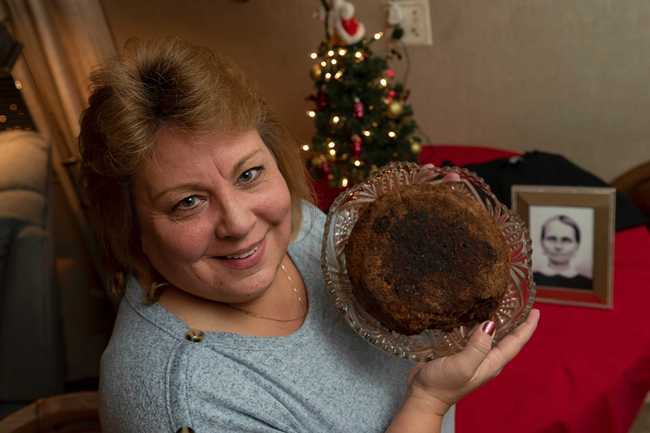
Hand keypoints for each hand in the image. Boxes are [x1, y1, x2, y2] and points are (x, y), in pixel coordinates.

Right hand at [407, 308, 539, 415]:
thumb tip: (490, 324)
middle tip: (519, 301)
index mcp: (492, 363)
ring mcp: (473, 355)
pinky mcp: (459, 351)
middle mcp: (486, 358)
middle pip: (507, 337)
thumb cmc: (443, 385)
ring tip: (498, 302)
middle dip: (515, 320)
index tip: (536, 310)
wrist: (423, 396)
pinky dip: (476, 322)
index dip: (527, 326)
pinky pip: (473, 334)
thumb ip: (477, 347)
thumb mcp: (463, 366)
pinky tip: (471, 311)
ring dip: (496, 320)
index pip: (516, 342)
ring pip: (490, 334)